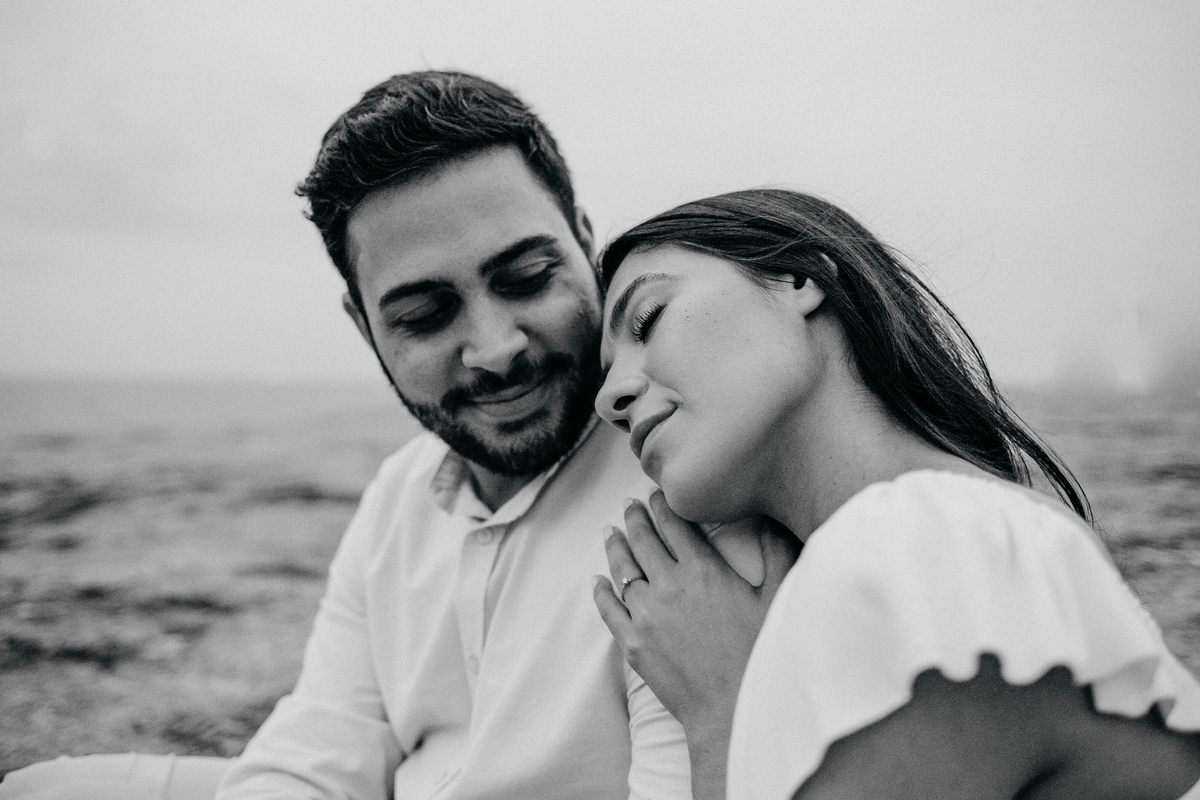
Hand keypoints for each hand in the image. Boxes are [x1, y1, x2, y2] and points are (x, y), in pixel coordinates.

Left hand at [593, 491, 799, 798]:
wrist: (731, 711)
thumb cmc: (760, 655)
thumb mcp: (777, 598)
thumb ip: (775, 551)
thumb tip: (771, 516)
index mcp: (703, 570)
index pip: (675, 525)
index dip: (663, 506)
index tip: (656, 493)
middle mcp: (668, 586)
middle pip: (644, 541)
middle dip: (635, 518)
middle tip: (629, 504)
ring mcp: (646, 615)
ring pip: (623, 570)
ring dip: (615, 547)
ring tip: (610, 531)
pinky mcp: (633, 643)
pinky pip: (609, 609)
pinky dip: (601, 591)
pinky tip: (597, 580)